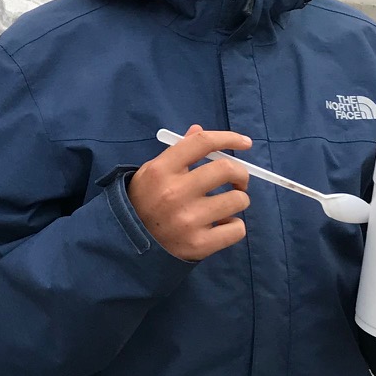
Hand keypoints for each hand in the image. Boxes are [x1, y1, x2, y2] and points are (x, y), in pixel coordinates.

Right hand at [127, 125, 252, 261]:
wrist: (129, 242)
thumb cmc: (145, 200)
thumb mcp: (153, 171)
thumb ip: (178, 151)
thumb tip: (200, 131)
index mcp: (161, 170)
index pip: (202, 143)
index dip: (229, 138)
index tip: (245, 143)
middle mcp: (175, 193)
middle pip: (226, 169)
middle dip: (241, 174)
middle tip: (238, 181)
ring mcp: (188, 220)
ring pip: (238, 200)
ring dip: (238, 200)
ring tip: (225, 206)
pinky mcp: (198, 244)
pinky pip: (237, 229)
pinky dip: (234, 226)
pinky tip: (221, 226)